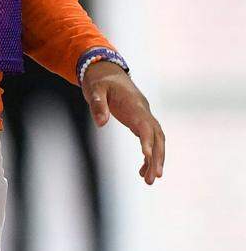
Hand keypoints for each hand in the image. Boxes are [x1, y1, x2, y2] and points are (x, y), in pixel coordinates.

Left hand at [83, 61, 164, 184]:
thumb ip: (98, 105)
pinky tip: (142, 171)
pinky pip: (149, 140)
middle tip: (154, 178)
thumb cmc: (99, 80)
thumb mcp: (94, 89)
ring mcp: (143, 116)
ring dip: (156, 159)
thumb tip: (101, 124)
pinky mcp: (139, 121)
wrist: (105, 70)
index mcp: (134, 104)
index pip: (145, 125)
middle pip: (157, 136)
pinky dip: (148, 155)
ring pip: (157, 140)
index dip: (147, 141)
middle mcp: (143, 111)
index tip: (146, 157)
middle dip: (157, 157)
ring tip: (149, 180)